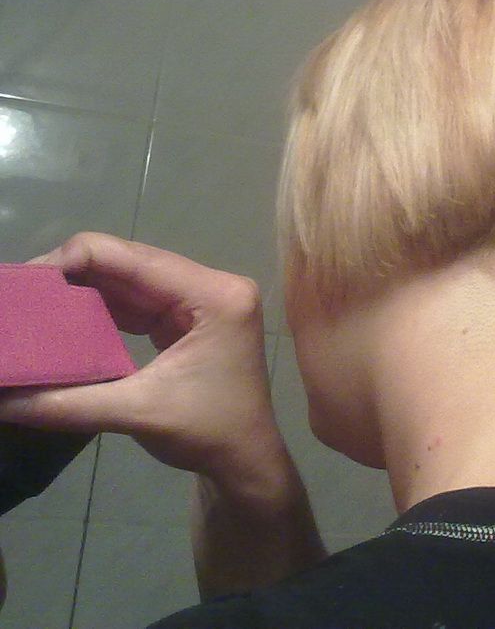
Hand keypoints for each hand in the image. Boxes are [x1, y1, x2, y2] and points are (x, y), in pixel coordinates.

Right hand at [0, 232, 285, 490]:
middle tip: (18, 296)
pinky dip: (100, 309)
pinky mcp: (190, 317)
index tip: (23, 284)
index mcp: (214, 295)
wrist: (246, 461)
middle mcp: (213, 286)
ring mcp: (203, 300)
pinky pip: (137, 301)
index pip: (133, 258)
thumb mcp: (136, 413)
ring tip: (32, 306)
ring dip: (82, 291)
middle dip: (72, 275)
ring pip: (129, 281)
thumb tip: (1, 399)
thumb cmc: (208, 433)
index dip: (72, 260)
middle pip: (129, 263)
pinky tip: (62, 318)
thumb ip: (65, 402)